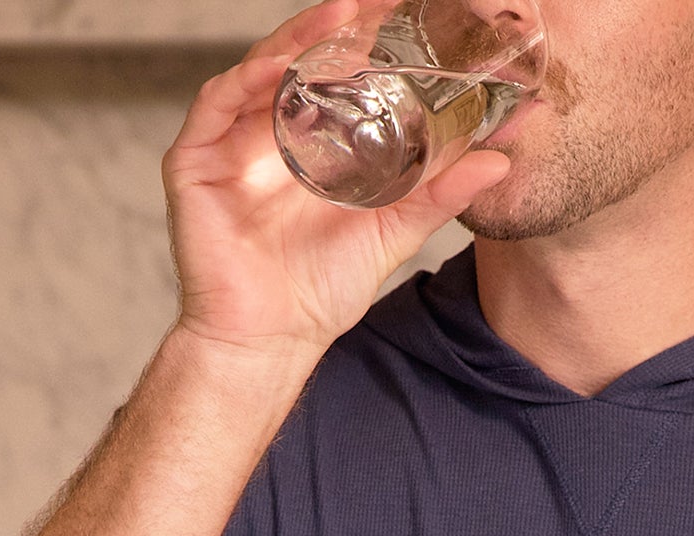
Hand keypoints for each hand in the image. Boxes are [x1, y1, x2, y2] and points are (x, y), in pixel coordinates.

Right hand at [162, 0, 512, 359]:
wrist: (269, 342)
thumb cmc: (319, 292)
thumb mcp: (392, 232)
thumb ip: (437, 194)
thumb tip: (498, 159)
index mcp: (310, 143)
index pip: (337, 74)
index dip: (368, 41)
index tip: (408, 14)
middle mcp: (267, 133)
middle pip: (299, 62)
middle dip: (336, 27)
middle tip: (379, 2)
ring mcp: (229, 145)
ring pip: (260, 70)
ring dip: (298, 40)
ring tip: (342, 16)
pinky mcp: (195, 163)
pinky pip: (216, 104)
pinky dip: (247, 80)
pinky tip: (282, 67)